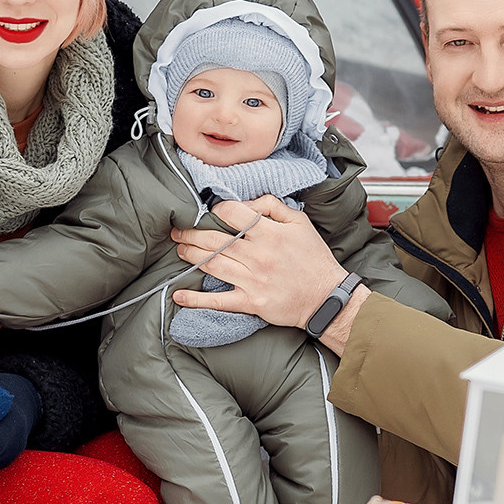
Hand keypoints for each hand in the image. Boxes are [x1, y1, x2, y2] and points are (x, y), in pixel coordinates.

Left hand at [171, 197, 351, 330]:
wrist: (326, 297)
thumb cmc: (313, 258)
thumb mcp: (300, 222)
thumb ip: (272, 206)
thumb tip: (246, 202)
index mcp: (269, 233)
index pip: (232, 214)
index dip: (216, 211)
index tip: (209, 213)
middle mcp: (258, 255)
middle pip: (214, 241)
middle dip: (191, 234)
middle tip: (178, 231)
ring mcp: (252, 280)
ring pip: (212, 265)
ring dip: (190, 256)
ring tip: (179, 249)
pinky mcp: (251, 302)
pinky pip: (218, 301)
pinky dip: (196, 300)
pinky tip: (179, 295)